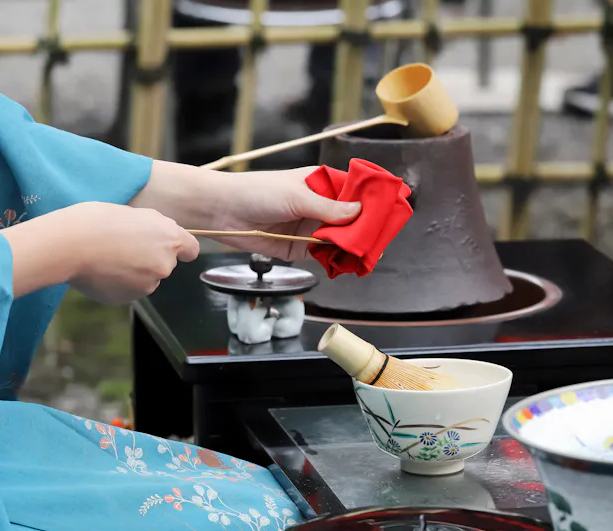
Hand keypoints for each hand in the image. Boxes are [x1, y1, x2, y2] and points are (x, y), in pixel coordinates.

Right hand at [0, 201, 199, 302]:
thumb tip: (155, 238)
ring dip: (133, 273)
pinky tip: (101, 271)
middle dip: (149, 259)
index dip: (181, 250)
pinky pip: (128, 291)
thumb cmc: (96, 221)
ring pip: (145, 279)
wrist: (70, 243)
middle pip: (164, 264)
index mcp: (168, 237)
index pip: (190, 249)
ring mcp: (147, 284)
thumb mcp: (133, 214)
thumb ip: (152, 229)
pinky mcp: (129, 298)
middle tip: (122, 247)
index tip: (176, 251)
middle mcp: (164, 263)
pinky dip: (118, 284)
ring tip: (107, 258)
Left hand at [129, 161, 360, 261]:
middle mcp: (317, 205)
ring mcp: (308, 227)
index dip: (373, 201)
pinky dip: (334, 261)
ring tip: (367, 255)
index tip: (391, 209)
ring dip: (351, 248)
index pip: (355, 192)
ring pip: (339, 240)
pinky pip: (322, 256)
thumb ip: (328, 208)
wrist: (221, 211)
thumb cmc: (256, 191)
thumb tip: (359, 213)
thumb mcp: (296, 196)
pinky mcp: (297, 248)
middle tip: (381, 239)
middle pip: (351, 220)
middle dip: (365, 229)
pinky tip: (346, 264)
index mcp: (320, 183)